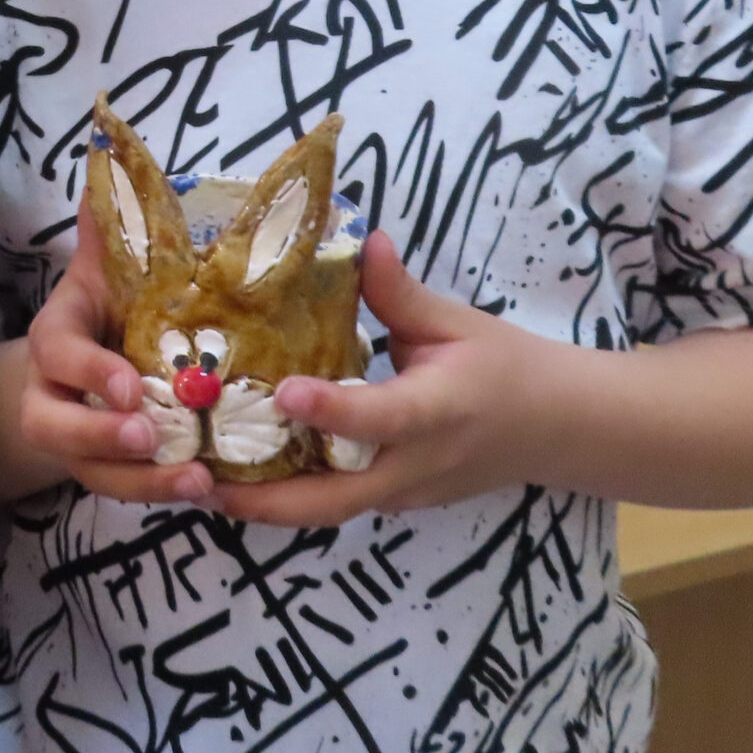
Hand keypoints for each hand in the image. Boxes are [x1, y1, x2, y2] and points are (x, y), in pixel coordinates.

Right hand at [18, 201, 215, 506]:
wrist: (90, 358)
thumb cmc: (109, 304)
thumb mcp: (108, 265)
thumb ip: (112, 225)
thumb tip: (110, 158)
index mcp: (54, 335)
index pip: (54, 353)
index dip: (87, 371)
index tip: (129, 387)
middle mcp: (51, 393)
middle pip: (51, 426)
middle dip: (99, 437)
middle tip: (153, 438)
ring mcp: (75, 440)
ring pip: (91, 471)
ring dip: (142, 481)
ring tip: (198, 481)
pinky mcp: (107, 468)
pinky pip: (125, 489)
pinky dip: (162, 493)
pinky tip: (210, 489)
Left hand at [215, 231, 563, 527]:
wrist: (556, 430)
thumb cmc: (506, 367)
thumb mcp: (458, 322)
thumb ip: (401, 292)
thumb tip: (362, 239)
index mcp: (438, 412)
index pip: (381, 418)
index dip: (332, 408)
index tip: (285, 390)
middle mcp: (415, 465)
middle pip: (335, 500)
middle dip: (263, 498)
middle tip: (196, 476)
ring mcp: (403, 494)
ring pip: (327, 512)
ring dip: (263, 505)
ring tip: (196, 481)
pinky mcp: (394, 502)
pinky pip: (336, 505)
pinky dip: (287, 496)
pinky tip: (237, 473)